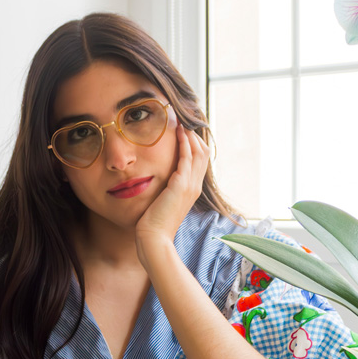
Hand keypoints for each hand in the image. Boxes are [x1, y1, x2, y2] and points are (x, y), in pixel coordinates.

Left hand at [135, 125, 209, 269]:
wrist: (154, 238)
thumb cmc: (154, 224)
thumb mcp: (163, 202)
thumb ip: (165, 190)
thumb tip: (159, 182)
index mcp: (192, 190)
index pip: (200, 161)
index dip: (194, 144)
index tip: (184, 131)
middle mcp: (195, 186)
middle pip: (203, 153)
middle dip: (195, 136)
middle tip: (184, 121)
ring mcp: (190, 185)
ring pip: (198, 152)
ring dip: (190, 135)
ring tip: (182, 122)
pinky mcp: (181, 185)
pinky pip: (186, 158)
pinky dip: (184, 143)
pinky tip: (178, 132)